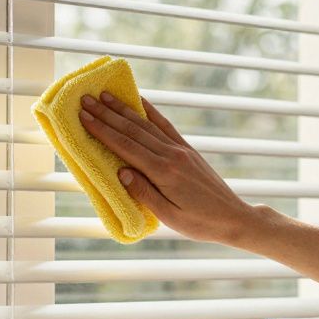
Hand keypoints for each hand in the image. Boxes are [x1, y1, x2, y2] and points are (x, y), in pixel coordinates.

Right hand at [78, 91, 262, 244]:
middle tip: (86, 99)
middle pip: (133, 130)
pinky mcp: (187, 149)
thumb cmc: (200, 223)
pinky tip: (139, 101)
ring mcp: (181, 149)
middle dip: (107, 114)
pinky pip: (165, 125)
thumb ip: (144, 193)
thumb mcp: (169, 216)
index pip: (126, 147)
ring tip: (105, 95)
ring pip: (147, 124)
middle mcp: (172, 155)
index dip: (103, 130)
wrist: (233, 217)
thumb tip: (121, 172)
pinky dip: (150, 111)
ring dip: (124, 109)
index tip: (84, 116)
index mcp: (165, 173)